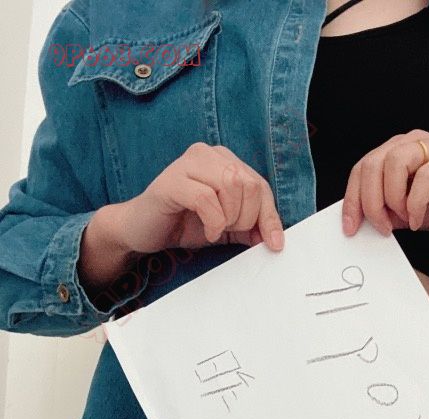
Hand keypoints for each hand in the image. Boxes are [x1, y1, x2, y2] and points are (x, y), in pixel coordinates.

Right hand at [116, 142, 284, 255]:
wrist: (142, 229)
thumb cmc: (184, 224)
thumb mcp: (226, 227)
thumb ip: (250, 228)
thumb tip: (275, 238)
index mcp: (224, 160)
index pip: (260, 185)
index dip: (270, 217)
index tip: (275, 244)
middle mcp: (208, 154)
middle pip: (249, 184)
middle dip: (246, 218)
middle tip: (227, 231)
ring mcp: (188, 163)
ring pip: (231, 185)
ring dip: (229, 218)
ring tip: (215, 229)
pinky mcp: (172, 181)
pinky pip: (207, 199)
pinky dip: (213, 222)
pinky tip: (207, 232)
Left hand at [341, 129, 428, 250]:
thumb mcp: (403, 212)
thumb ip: (381, 211)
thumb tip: (357, 223)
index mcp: (395, 151)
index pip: (362, 168)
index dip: (352, 199)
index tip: (350, 228)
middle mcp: (412, 143)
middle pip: (373, 163)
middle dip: (370, 202)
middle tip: (381, 228)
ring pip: (395, 162)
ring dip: (392, 198)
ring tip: (403, 220)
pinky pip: (426, 177)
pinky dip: (416, 203)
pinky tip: (417, 220)